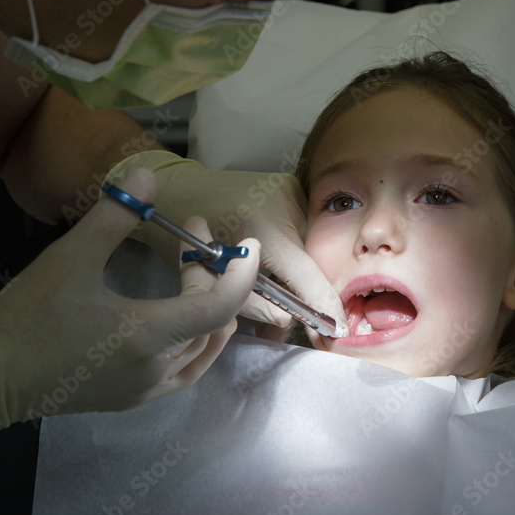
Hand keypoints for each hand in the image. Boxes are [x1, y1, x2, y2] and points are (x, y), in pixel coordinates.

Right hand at [0, 168, 259, 480]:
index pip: (221, 305)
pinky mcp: (133, 398)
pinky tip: (180, 312)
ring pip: (203, 347)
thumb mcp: (68, 259)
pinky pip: (185, 368)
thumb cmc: (26, 318)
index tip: (246, 243)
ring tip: (191, 266)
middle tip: (192, 232)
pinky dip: (195, 336)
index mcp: (148, 336)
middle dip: (211, 272)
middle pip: (211, 320)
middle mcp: (157, 369)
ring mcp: (146, 389)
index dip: (242, 273)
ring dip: (207, 305)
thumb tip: (148, 175)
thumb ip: (113, 216)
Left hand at [106, 151, 346, 332]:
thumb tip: (286, 322)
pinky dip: (285, 255)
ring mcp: (290, 192)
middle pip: (306, 263)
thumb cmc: (181, 236)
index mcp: (260, 224)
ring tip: (265, 289)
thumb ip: (249, 302)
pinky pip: (296, 234)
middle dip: (295, 294)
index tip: (337, 330)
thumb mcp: (208, 276)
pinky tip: (268, 265)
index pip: (304, 272)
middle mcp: (285, 202)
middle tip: (277, 321)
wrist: (177, 185)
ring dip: (289, 273)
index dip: (322, 303)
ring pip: (302, 250)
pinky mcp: (290, 189)